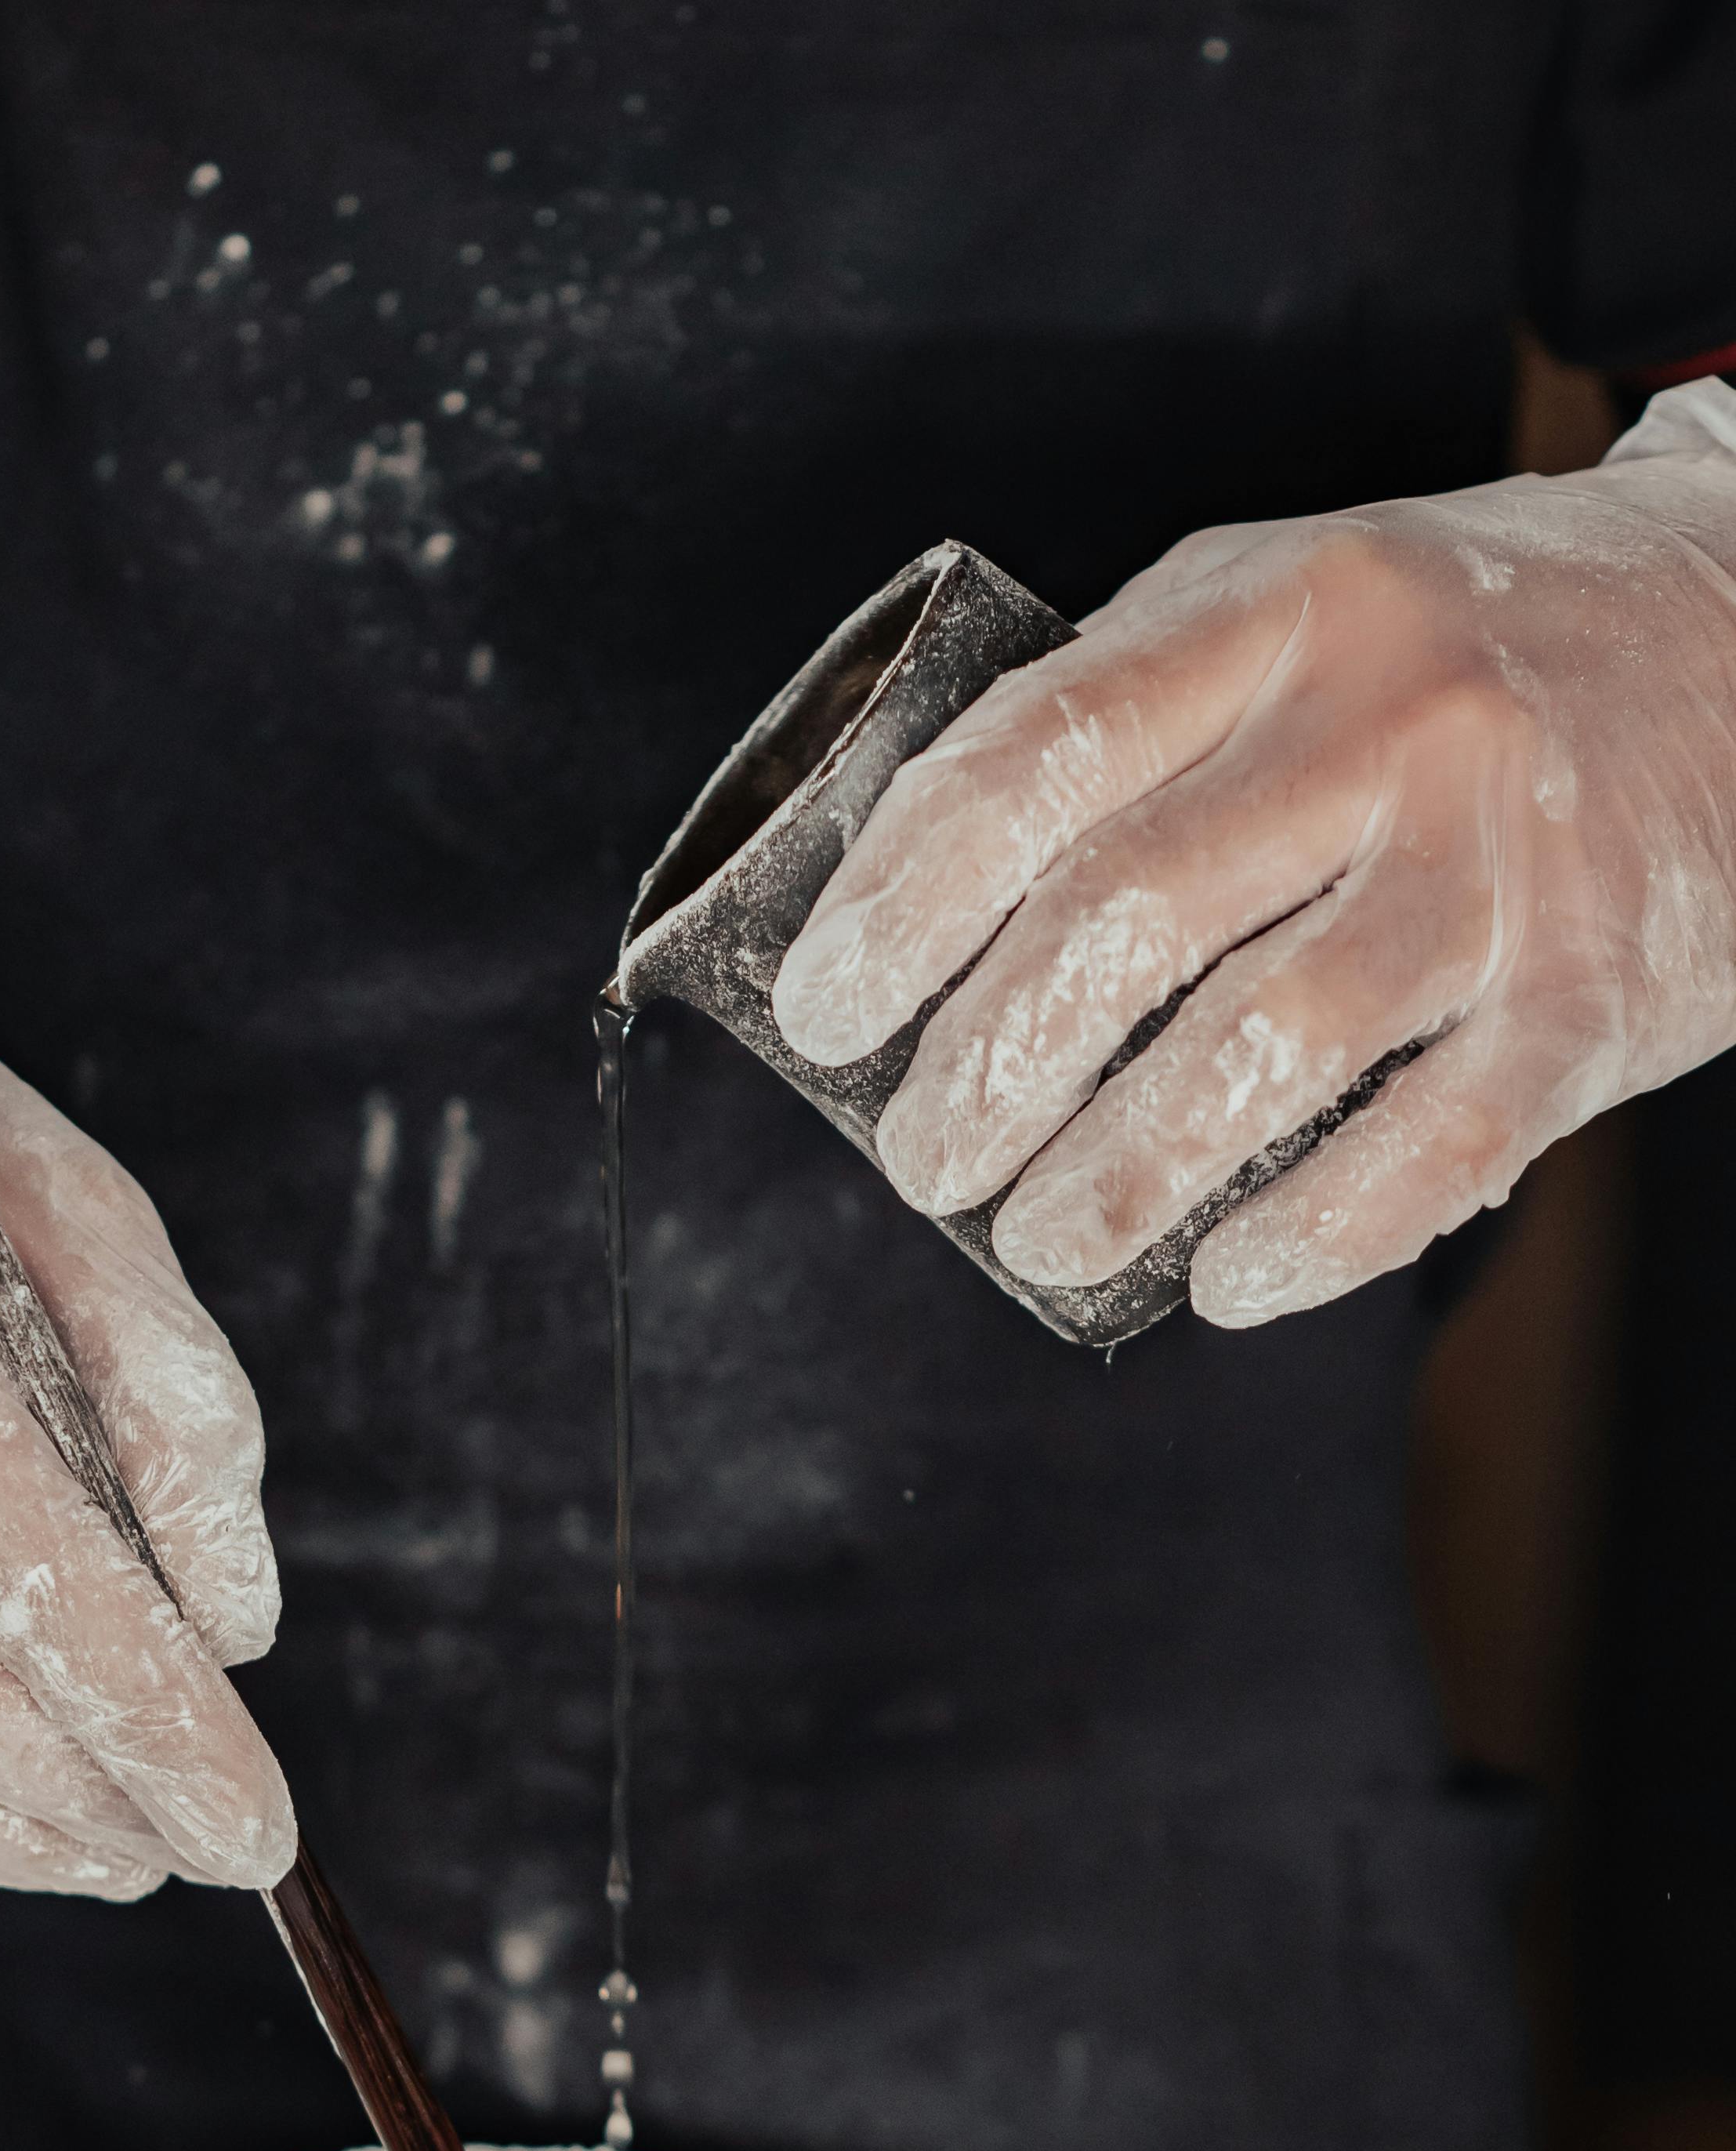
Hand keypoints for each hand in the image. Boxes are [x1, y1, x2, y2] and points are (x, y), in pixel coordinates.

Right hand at [0, 874, 293, 1895]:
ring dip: (10, 1831)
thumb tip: (233, 1621)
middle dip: (102, 1801)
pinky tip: (0, 1811)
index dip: (157, 1730)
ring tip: (122, 1847)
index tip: (255, 1823)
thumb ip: (173, 1396)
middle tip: (213, 1844)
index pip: (39, 1583)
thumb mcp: (72, 1195)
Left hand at [772, 382, 1735, 1325]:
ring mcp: (1505, 865)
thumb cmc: (1481, 646)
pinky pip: (1429, 1154)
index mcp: (1285, 606)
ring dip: (1117, 1176)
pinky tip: (1222, 1279)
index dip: (902, 901)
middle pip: (1126, 920)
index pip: (1036, 757)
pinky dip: (1308, 1238)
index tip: (824, 1005)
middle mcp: (1395, 721)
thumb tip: (929, 877)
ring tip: (1037, 1238)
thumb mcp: (1305, 602)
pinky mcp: (1594, 999)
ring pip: (1263, 1052)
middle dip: (987, 1069)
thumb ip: (1144, 707)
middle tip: (924, 1159)